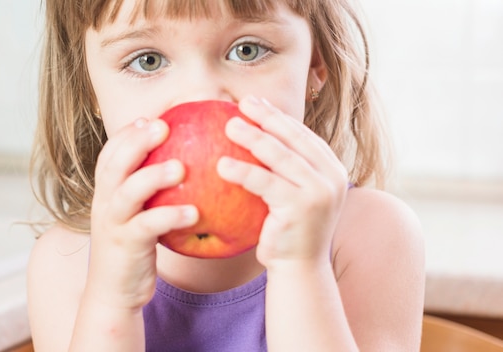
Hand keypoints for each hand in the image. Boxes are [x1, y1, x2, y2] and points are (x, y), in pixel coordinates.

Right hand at [87, 118, 198, 309]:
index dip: (126, 134)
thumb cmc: (133, 249)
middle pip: (114, 164)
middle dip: (136, 141)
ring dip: (153, 176)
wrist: (113, 293)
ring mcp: (113, 224)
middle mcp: (105, 204)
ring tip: (181, 167)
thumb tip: (183, 166)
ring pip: (128, 192)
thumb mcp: (135, 215)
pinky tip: (194, 212)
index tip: (148, 118)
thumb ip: (149, 192)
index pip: (109, 154)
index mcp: (106, 193)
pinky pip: (148, 227)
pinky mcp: (126, 245)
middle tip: (163, 126)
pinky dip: (170, 216)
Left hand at [217, 96, 347, 268]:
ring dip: (252, 137)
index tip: (254, 102)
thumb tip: (254, 135)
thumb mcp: (293, 193)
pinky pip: (265, 182)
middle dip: (266, 118)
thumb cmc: (288, 229)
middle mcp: (331, 176)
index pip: (302, 135)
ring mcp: (319, 191)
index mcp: (331, 168)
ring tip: (229, 125)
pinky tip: (221, 164)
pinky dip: (243, 171)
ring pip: (280, 156)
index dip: (277, 116)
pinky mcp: (301, 207)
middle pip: (293, 139)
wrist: (299, 268)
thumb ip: (285, 168)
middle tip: (241, 103)